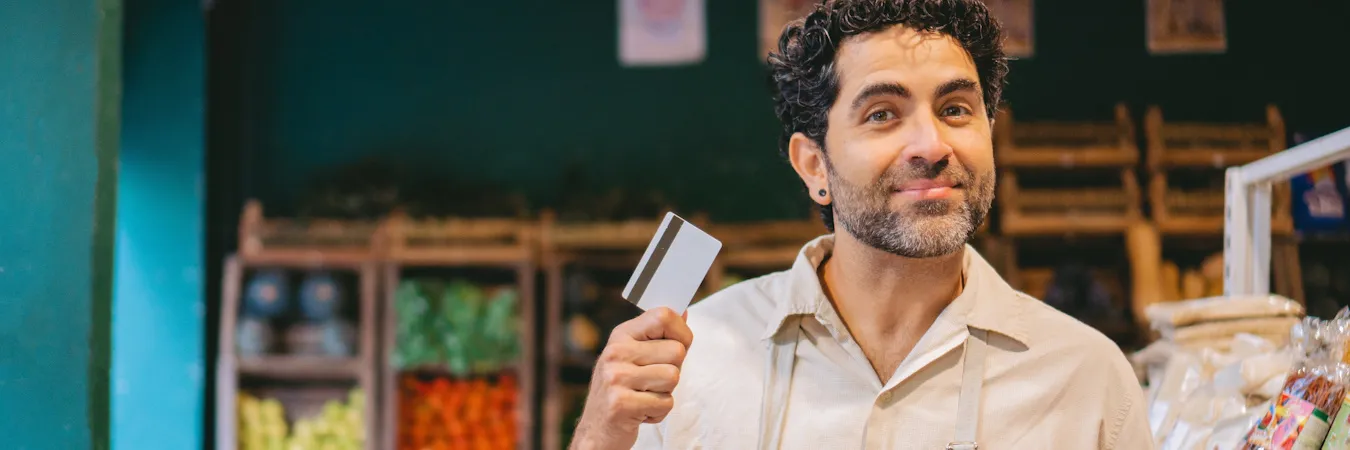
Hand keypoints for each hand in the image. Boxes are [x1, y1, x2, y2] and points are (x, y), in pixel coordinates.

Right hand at [570, 307, 693, 449]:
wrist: (596, 430)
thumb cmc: (621, 391)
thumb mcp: (633, 356)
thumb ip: (658, 336)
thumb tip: (683, 312)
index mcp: (621, 336)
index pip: (663, 316)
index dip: (682, 332)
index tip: (678, 346)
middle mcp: (615, 352)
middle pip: (676, 351)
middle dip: (673, 370)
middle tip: (652, 382)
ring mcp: (616, 378)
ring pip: (673, 377)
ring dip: (665, 393)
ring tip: (644, 396)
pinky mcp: (620, 404)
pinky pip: (666, 403)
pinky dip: (658, 412)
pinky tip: (640, 411)